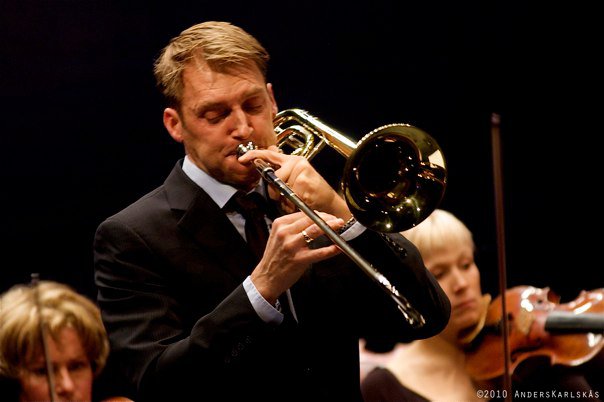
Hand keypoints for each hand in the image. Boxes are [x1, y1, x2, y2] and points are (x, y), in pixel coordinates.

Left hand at [237, 146, 351, 220]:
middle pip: (273, 178)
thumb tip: (269, 154)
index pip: (270, 154)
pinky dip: (293, 203)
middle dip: (276, 192)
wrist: (329, 202)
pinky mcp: (304, 182)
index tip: (242, 159)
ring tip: (297, 199)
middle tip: (289, 196)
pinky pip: (289, 195)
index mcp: (292, 160)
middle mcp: (297, 162)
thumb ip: (281, 169)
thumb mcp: (296, 176)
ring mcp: (301, 171)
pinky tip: (302, 201)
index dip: (254, 155)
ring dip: (285, 199)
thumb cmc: (311, 192)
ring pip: (280, 188)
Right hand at [250, 211, 343, 303]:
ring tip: (339, 226)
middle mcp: (285, 233)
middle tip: (337, 220)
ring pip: (315, 231)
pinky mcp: (299, 259)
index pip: (303, 213)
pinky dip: (331, 250)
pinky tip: (338, 247)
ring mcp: (291, 246)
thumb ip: (292, 227)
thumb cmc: (275, 257)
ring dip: (330, 227)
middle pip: (311, 219)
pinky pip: (319, 252)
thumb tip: (313, 219)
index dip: (319, 214)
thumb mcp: (278, 236)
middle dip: (327, 218)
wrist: (266, 278)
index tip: (327, 216)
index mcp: (280, 224)